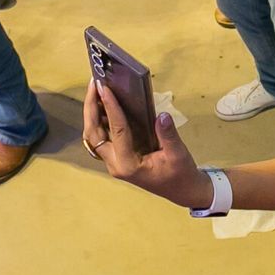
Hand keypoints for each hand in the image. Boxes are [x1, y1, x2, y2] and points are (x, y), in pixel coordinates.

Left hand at [82, 78, 211, 207]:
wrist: (182, 190)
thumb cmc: (180, 174)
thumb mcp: (178, 154)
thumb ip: (168, 135)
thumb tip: (161, 115)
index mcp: (128, 165)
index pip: (117, 131)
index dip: (111, 108)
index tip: (105, 88)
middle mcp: (115, 164)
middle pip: (94, 134)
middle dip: (91, 108)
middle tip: (95, 83)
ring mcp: (114, 161)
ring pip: (94, 136)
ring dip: (92, 113)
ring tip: (96, 89)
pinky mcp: (117, 157)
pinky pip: (102, 137)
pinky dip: (99, 119)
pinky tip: (103, 103)